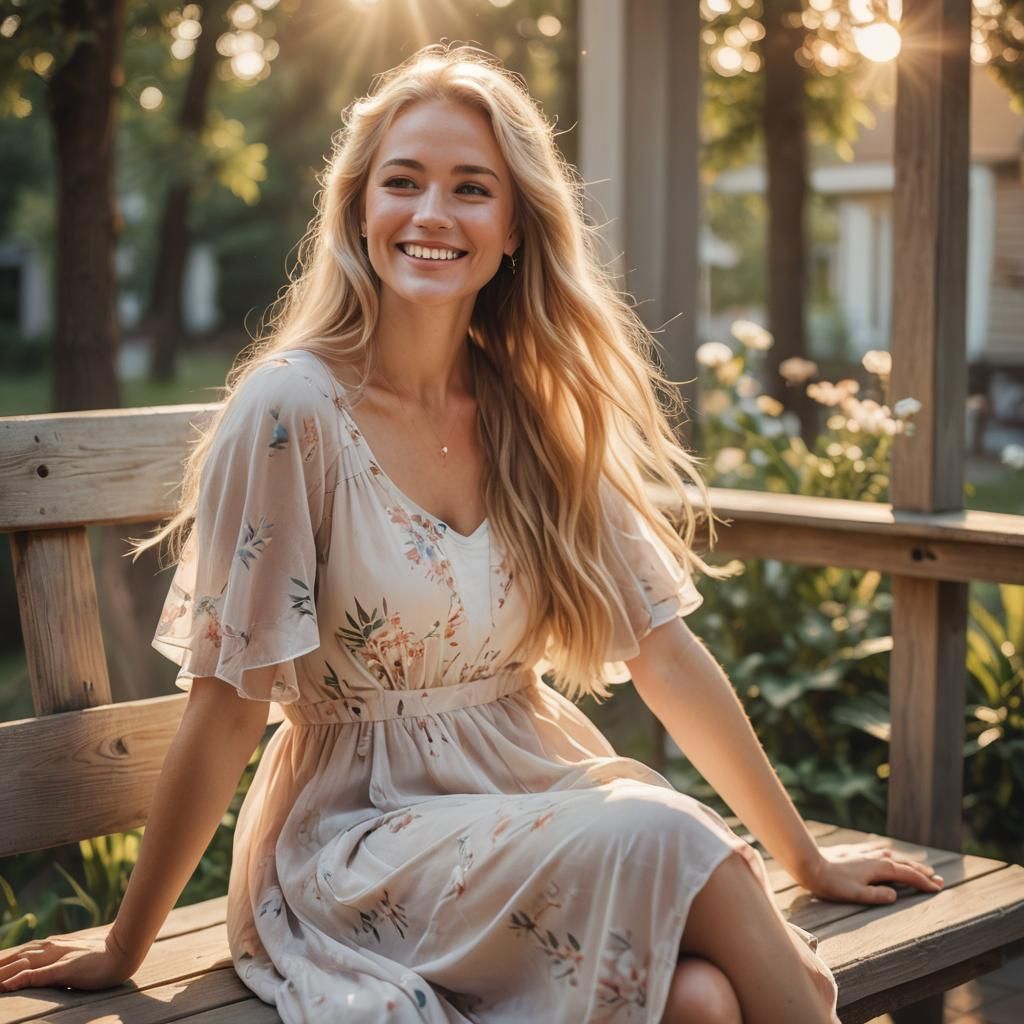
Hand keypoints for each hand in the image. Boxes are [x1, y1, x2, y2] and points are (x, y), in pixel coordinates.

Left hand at [0, 926, 137, 992]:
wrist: (126, 949)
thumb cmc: (104, 953)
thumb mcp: (76, 955)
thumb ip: (59, 958)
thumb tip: (40, 967)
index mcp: (54, 945)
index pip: (20, 952)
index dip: (2, 959)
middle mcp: (52, 947)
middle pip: (15, 956)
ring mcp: (58, 958)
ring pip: (21, 964)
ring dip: (1, 971)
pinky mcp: (65, 969)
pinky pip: (38, 974)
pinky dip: (20, 978)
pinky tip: (7, 985)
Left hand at [799, 839, 945, 904]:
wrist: (810, 863)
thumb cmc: (832, 883)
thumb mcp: (856, 894)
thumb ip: (877, 895)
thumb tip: (895, 895)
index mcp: (880, 868)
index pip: (908, 875)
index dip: (923, 882)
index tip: (938, 888)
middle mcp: (876, 857)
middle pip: (904, 864)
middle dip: (921, 872)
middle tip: (937, 878)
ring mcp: (865, 852)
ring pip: (893, 856)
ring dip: (907, 862)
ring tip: (919, 867)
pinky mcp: (855, 851)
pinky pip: (878, 850)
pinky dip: (889, 852)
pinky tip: (887, 851)